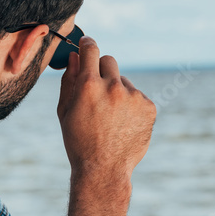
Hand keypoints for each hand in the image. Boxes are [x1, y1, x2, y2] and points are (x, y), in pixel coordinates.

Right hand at [58, 38, 155, 215]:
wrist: (104, 170)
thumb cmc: (79, 142)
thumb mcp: (65, 112)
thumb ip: (69, 80)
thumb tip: (76, 57)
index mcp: (89, 86)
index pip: (91, 49)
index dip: (87, 45)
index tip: (87, 46)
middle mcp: (113, 87)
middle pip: (109, 61)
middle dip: (102, 71)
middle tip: (97, 91)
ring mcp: (134, 97)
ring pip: (123, 82)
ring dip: (117, 92)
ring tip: (110, 119)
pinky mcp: (149, 107)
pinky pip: (137, 97)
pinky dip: (131, 107)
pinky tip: (123, 125)